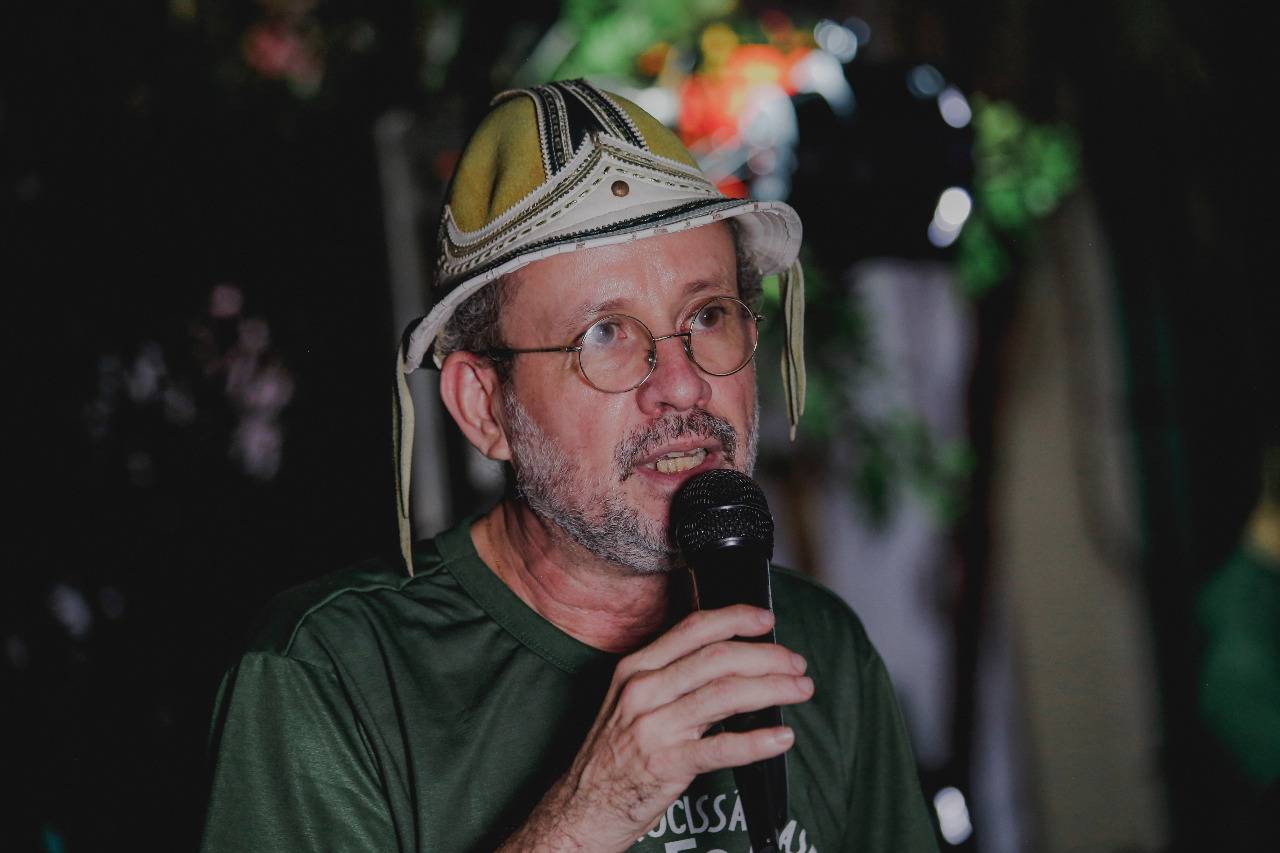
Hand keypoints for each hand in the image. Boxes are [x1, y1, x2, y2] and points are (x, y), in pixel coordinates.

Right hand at [496, 605, 812, 851]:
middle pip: (718, 658)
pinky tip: (782, 737)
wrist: (581, 806)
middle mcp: (643, 690)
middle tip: (796, 664)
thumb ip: (672, 678)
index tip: (766, 620)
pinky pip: (722, 747)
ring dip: (772, 689)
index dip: (735, 618)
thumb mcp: (631, 700)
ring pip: (726, 694)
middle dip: (767, 656)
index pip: (693, 628)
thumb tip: (732, 662)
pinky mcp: (665, 765)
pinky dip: (758, 741)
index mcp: (635, 667)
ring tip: (800, 690)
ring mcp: (653, 727)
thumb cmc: (613, 753)